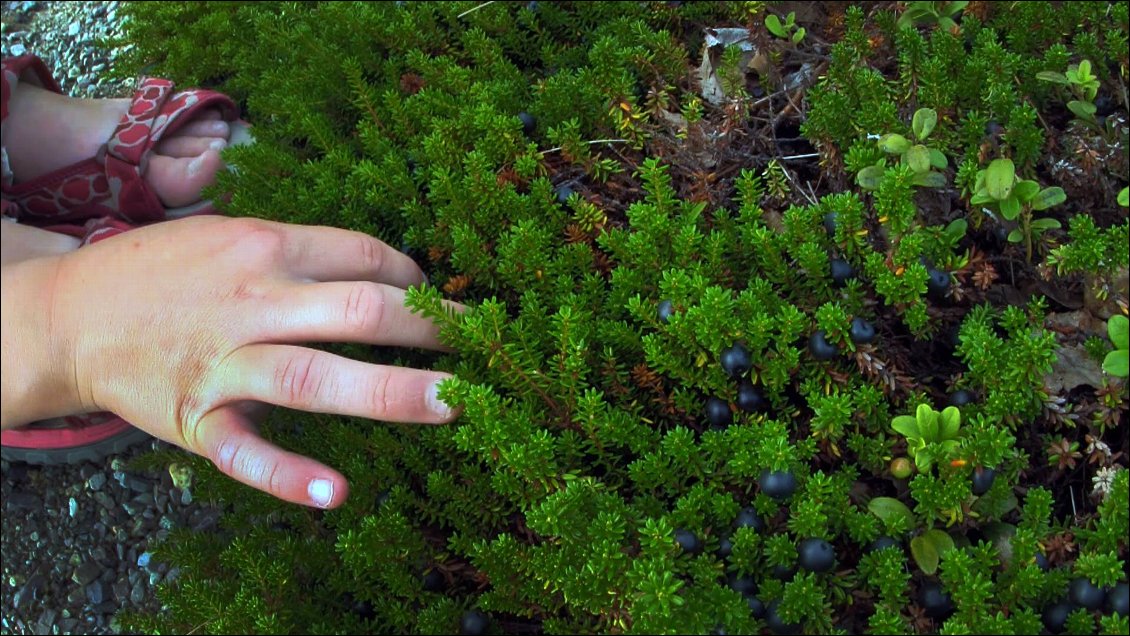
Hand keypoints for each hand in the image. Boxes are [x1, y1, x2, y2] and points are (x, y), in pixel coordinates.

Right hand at [48, 215, 460, 507]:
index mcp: (265, 246)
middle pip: (356, 310)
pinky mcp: (196, 417)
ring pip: (313, 376)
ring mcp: (223, 362)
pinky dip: (289, 475)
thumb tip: (384, 269)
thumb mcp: (231, 235)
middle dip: (429, 329)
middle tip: (485, 349)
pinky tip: (337, 494)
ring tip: (455, 403)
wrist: (71, 314)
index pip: (364, 257)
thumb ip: (301, 251)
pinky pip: (246, 451)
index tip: (436, 302)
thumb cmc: (165, 272)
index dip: (414, 279)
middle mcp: (251, 300)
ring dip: (389, 391)